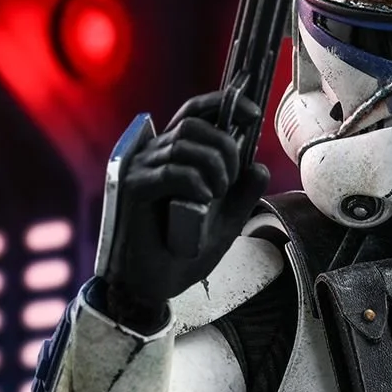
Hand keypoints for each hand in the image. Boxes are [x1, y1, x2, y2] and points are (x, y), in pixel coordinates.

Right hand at [101, 91, 269, 327]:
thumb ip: (241, 194)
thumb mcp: (225, 221)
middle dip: (225, 145)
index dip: (223, 104)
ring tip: (217, 194)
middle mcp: (153, 157)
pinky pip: (170, 170)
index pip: (194, 113)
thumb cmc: (184, 252)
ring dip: (214, 165)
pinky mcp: (133, 189)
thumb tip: (258, 167)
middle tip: (232, 180)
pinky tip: (202, 200)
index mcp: (173, 157)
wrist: (156, 286)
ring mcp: (140, 170)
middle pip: (193, 124)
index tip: (253, 115)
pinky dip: (195, 182)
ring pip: (184, 142)